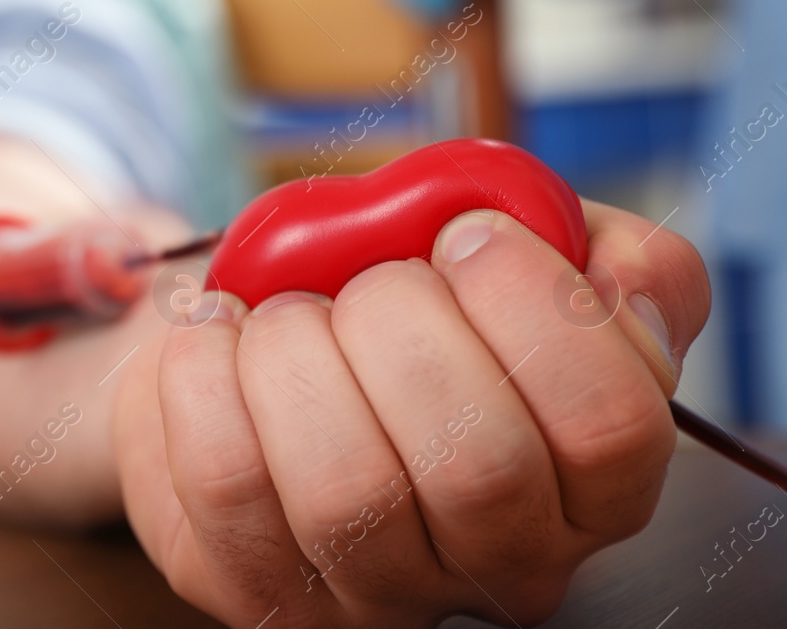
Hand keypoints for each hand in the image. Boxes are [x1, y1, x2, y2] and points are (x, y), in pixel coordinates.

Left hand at [112, 200, 708, 626]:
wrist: (255, 328)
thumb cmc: (395, 295)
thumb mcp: (511, 249)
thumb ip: (594, 249)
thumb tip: (617, 284)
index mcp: (591, 482)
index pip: (611, 425)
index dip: (535, 307)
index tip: (465, 234)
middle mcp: (501, 562)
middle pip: (478, 466)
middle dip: (399, 322)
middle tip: (366, 278)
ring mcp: (376, 590)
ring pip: (345, 485)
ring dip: (297, 349)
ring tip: (286, 311)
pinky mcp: (257, 584)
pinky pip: (226, 478)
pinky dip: (207, 368)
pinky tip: (218, 330)